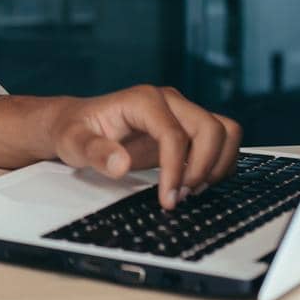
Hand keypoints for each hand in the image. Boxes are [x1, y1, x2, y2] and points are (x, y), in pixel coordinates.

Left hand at [47, 85, 241, 209]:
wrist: (78, 124)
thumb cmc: (75, 131)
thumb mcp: (73, 142)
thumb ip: (93, 152)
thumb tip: (120, 164)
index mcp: (143, 100)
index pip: (175, 134)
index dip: (176, 169)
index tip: (168, 199)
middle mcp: (168, 102)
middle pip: (212, 129)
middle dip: (203, 167)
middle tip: (181, 196)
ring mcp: (181, 113)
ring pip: (226, 131)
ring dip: (217, 165)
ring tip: (191, 190)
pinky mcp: (187, 128)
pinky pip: (222, 141)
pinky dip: (218, 164)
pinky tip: (194, 183)